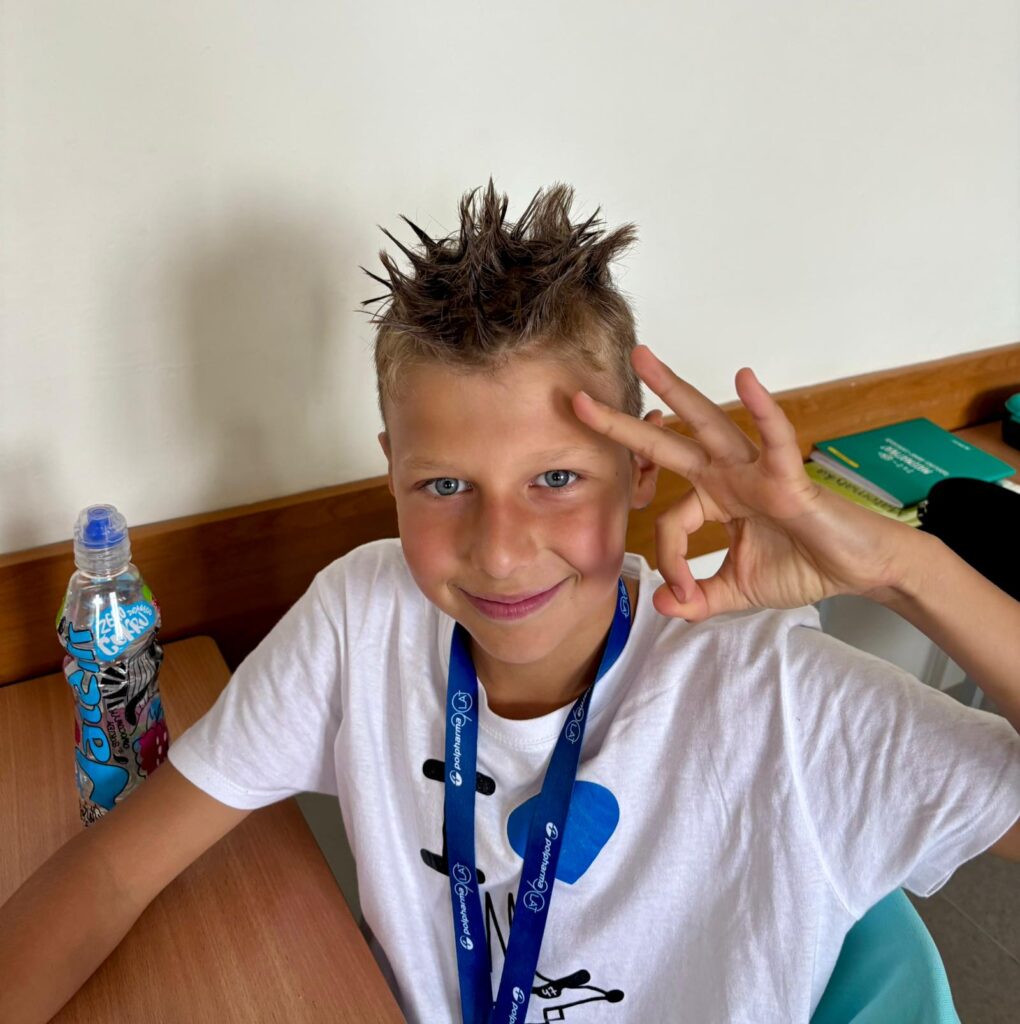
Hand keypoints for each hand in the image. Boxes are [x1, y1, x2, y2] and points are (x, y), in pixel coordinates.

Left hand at [572, 345, 920, 621]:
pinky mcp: (790, 476)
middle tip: (578, 399)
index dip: (670, 560)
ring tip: (643, 359)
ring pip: (708, 424)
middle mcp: (728, 477)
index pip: (671, 523)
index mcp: (715, 499)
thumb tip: (664, 605)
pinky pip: (774, 439)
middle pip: (666, 444)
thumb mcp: (738, 590)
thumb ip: (700, 598)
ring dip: (674, 390)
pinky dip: (763, 411)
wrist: (859, 570)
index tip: (681, 591)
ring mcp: (756, 471)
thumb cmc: (803, 566)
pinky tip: (746, 378)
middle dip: (623, 424)